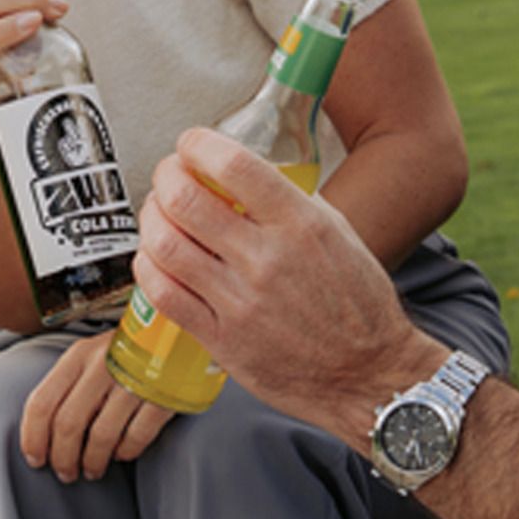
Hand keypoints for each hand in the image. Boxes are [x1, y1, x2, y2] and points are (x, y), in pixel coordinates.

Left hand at [19, 332, 174, 480]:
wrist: (180, 328)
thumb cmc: (125, 351)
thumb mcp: (91, 355)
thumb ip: (67, 384)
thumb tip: (41, 432)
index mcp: (78, 355)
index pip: (41, 403)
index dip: (33, 438)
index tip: (35, 460)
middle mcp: (102, 365)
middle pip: (68, 424)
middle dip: (62, 458)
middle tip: (66, 474)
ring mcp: (134, 379)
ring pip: (101, 436)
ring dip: (92, 462)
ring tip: (92, 471)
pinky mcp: (163, 394)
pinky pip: (137, 436)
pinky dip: (126, 452)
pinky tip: (122, 455)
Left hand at [135, 129, 434, 439]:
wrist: (369, 374)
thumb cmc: (359, 305)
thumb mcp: (339, 235)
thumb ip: (292, 203)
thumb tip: (246, 180)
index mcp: (301, 224)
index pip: (232, 165)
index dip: (197, 144)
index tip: (190, 144)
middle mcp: (267, 259)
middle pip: (184, 198)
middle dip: (165, 177)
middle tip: (168, 176)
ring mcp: (241, 302)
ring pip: (164, 244)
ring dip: (151, 219)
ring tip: (158, 215)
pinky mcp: (223, 340)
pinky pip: (164, 294)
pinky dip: (149, 267)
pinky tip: (156, 259)